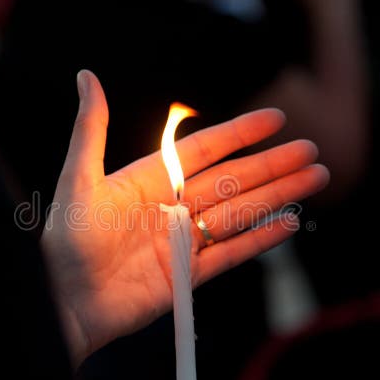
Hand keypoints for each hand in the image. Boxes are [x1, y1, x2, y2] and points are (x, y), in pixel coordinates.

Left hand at [41, 70, 328, 362]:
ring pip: (240, 212)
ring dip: (277, 195)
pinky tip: (289, 223)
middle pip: (232, 180)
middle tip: (312, 150)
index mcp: (149, 180)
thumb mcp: (78, 179)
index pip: (204, 150)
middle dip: (273, 165)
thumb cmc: (66, 242)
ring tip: (315, 179)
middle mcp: (171, 207)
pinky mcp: (188, 275)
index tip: (276, 119)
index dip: (240, 134)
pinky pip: (232, 253)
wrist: (64, 303)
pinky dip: (261, 239)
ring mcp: (183, 242)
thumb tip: (86, 76)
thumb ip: (91, 129)